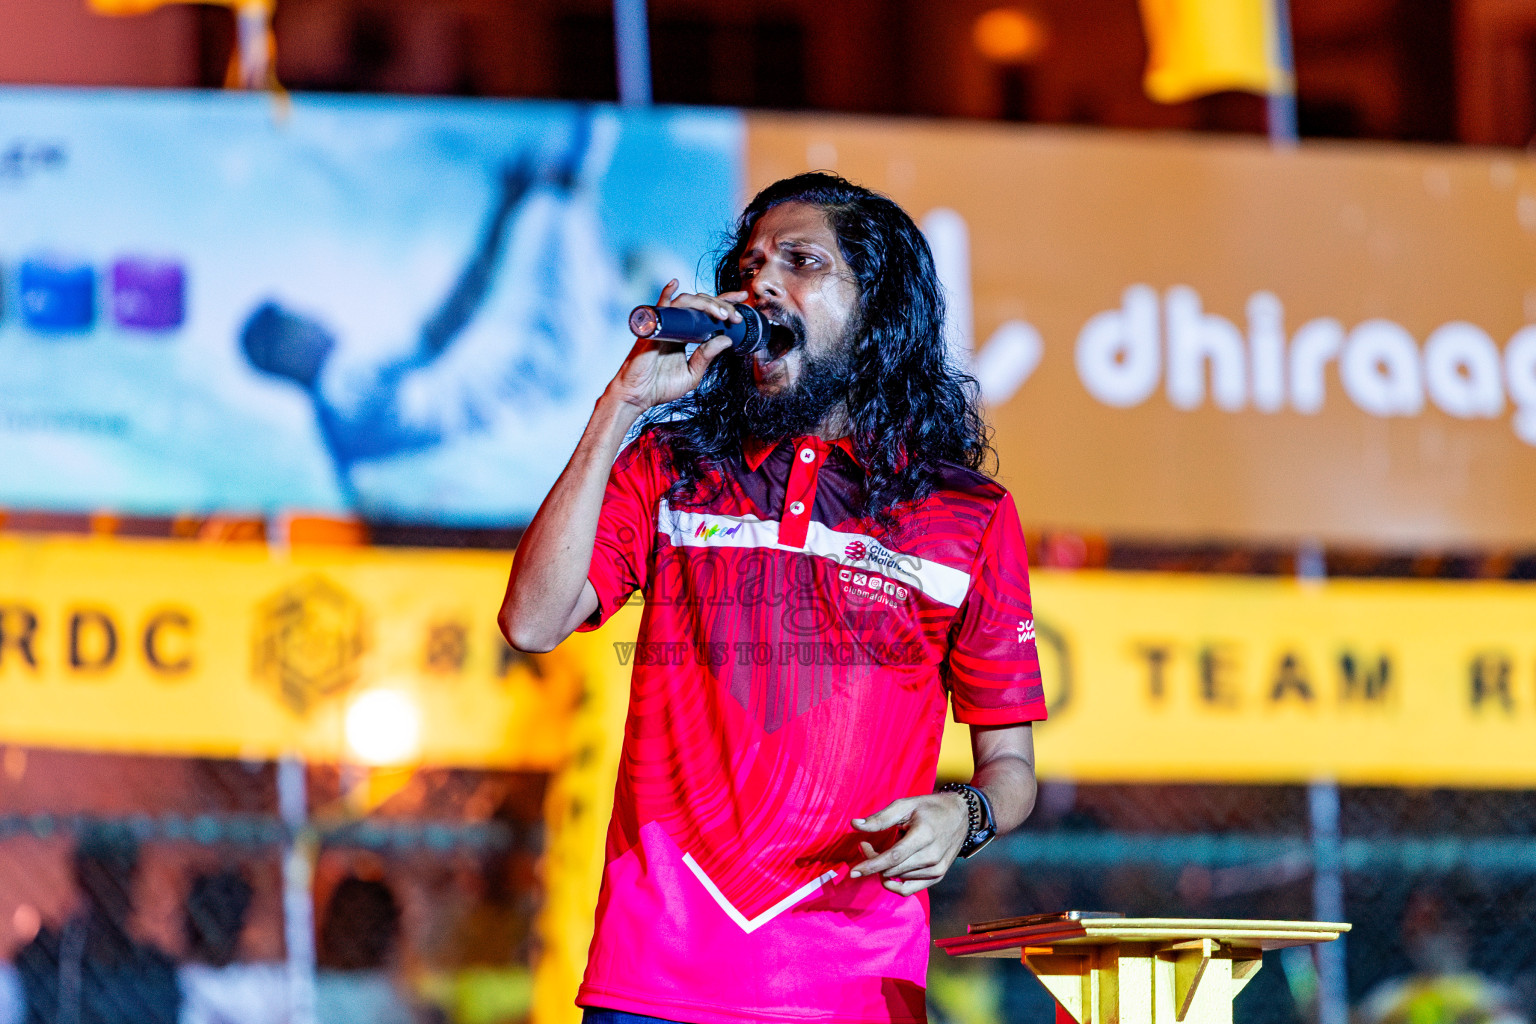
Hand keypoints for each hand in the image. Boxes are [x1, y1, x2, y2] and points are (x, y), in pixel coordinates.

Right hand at [603, 280, 745, 412]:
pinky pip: (659, 308)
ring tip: (721, 313)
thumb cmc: (661, 387)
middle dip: (721, 305)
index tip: (742, 299)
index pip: (708, 312)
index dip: (724, 302)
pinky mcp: (653, 330)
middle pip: (700, 304)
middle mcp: (677, 326)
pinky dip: (666, 294)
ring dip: (705, 304)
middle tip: (735, 316)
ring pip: (686, 302)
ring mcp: (665, 325)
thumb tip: (726, 339)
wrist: (638, 396)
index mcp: (687, 334)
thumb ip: (707, 356)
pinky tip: (674, 283)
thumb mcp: (693, 374)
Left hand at [849, 791, 969, 895]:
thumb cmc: (930, 808)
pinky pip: (908, 890)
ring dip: (885, 868)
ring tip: (889, 848)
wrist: (960, 816)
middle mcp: (932, 857)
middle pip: (892, 869)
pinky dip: (894, 884)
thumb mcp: (905, 805)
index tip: (854, 870)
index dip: (871, 864)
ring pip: (898, 878)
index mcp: (924, 836)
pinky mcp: (937, 877)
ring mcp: (936, 870)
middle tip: (868, 845)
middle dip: (874, 861)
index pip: (893, 857)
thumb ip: (880, 818)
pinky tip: (888, 872)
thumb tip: (855, 825)